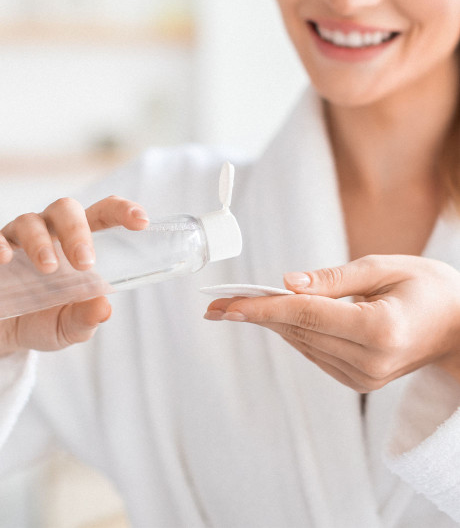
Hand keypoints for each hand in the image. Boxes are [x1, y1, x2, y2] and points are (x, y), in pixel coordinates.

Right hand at [0, 196, 148, 369]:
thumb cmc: (42, 320)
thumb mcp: (68, 327)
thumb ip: (86, 320)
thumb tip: (105, 308)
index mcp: (78, 243)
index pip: (104, 214)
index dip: (122, 211)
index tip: (141, 222)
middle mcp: (51, 233)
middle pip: (66, 209)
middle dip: (78, 231)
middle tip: (86, 263)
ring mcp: (18, 239)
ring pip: (31, 221)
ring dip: (42, 242)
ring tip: (49, 269)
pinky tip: (4, 260)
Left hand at [205, 255, 459, 391]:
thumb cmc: (432, 289)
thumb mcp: (386, 267)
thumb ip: (333, 278)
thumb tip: (286, 283)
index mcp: (378, 331)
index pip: (304, 315)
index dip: (261, 308)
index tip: (225, 305)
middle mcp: (368, 362)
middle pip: (296, 331)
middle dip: (254, 314)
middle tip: (215, 304)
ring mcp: (363, 378)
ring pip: (300, 342)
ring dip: (269, 322)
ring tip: (237, 305)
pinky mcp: (358, 381)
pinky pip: (313, 351)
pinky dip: (293, 331)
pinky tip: (277, 316)